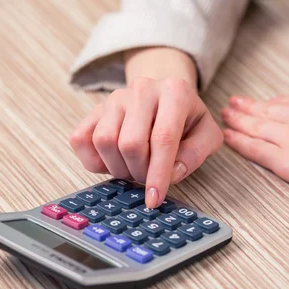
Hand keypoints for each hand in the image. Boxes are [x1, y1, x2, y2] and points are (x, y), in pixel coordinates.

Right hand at [69, 77, 222, 207]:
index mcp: (175, 92)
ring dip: (117, 168)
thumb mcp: (206, 135)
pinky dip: (94, 161)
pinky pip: (81, 140)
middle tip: (147, 178)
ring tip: (133, 168)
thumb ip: (195, 155)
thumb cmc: (186, 120)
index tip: (153, 199)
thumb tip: (171, 174)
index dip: (158, 174)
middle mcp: (142, 89)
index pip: (163, 138)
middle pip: (130, 143)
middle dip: (138, 172)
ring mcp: (114, 98)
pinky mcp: (94, 109)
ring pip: (104, 142)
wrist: (164, 96)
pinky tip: (113, 162)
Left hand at [222, 92, 288, 211]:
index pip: (288, 102)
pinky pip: (256, 149)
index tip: (260, 105)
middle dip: (247, 107)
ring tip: (225, 117)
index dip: (270, 104)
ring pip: (257, 127)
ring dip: (237, 121)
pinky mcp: (287, 160)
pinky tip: (228, 138)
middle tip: (232, 104)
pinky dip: (239, 142)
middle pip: (267, 111)